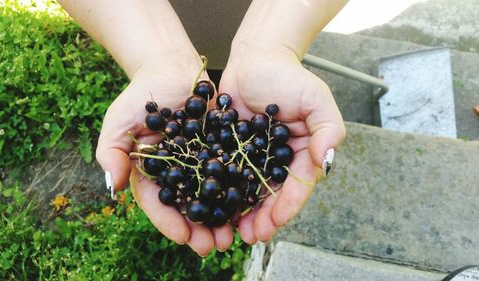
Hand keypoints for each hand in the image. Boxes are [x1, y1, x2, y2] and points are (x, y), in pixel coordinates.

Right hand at [96, 57, 232, 255]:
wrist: (170, 68)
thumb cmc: (140, 95)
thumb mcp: (119, 122)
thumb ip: (111, 152)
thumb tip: (113, 187)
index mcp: (151, 173)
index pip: (157, 202)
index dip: (169, 221)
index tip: (184, 237)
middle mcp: (176, 172)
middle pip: (187, 206)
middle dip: (199, 228)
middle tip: (213, 246)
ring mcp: (198, 162)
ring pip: (210, 194)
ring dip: (221, 217)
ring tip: (233, 235)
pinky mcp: (219, 148)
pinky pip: (228, 171)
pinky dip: (237, 189)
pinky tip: (249, 204)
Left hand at [219, 47, 344, 243]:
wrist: (254, 58)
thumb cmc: (287, 76)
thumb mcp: (316, 98)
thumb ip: (327, 128)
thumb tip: (327, 160)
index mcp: (301, 153)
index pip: (298, 185)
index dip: (288, 205)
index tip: (276, 221)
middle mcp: (278, 160)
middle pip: (272, 195)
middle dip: (264, 218)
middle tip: (251, 236)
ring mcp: (253, 157)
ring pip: (249, 191)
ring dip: (242, 213)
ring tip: (232, 231)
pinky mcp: (231, 150)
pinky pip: (227, 175)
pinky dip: (222, 192)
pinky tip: (213, 206)